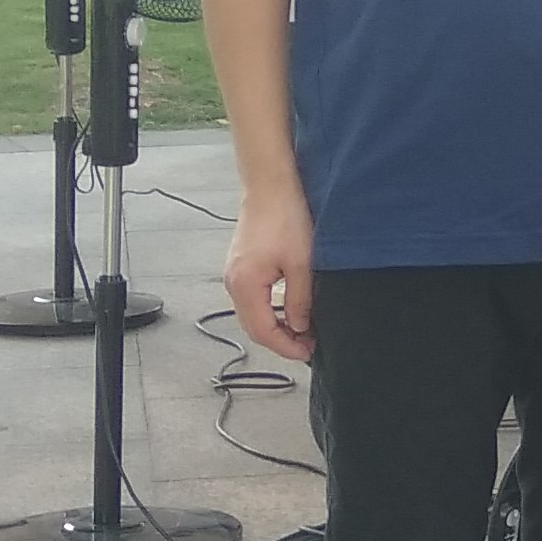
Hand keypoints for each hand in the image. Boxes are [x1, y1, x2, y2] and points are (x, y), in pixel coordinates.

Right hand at [227, 185, 317, 362]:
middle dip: (281, 340)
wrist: (271, 186)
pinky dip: (270, 311)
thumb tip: (299, 328)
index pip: (263, 331)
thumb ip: (299, 300)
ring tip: (303, 331)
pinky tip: (290, 310)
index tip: (308, 353)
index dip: (286, 347)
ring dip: (276, 326)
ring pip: (253, 314)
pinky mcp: (240, 266)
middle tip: (308, 346)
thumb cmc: (285, 217)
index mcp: (245, 285)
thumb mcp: (301, 264)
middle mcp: (233, 282)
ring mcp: (234, 274)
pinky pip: (252, 299)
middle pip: (254, 327)